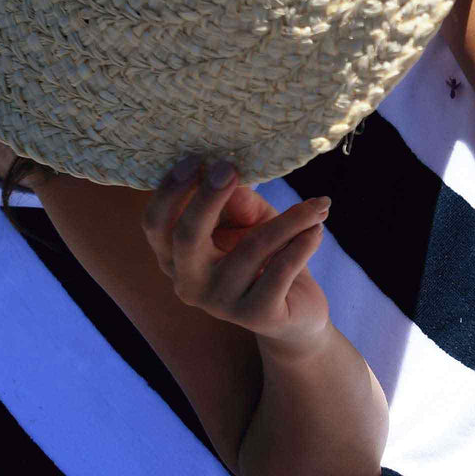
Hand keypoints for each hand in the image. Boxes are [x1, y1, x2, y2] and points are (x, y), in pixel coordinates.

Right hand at [142, 156, 332, 348]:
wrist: (297, 313)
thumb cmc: (266, 257)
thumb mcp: (249, 221)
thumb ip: (237, 201)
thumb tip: (227, 172)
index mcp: (175, 257)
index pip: (156, 225)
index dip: (170, 191)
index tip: (197, 160)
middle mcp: (189, 283)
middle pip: (187, 236)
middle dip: (208, 197)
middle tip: (230, 168)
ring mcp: (221, 304)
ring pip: (254, 248)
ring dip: (291, 219)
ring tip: (318, 205)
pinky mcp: (257, 315)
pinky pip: (283, 268)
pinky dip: (304, 242)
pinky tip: (317, 229)